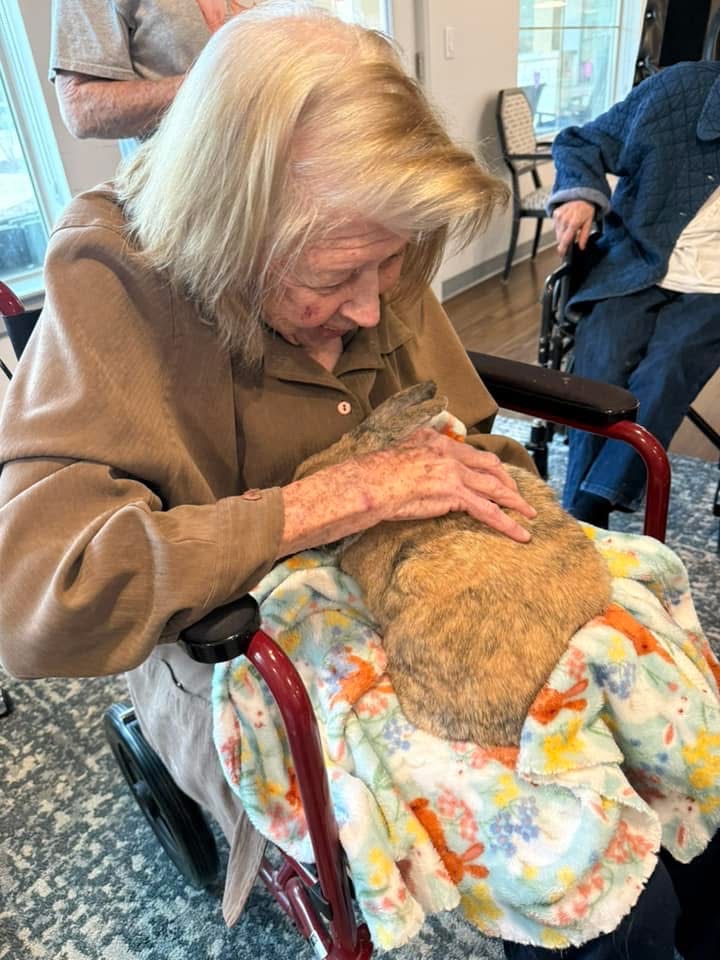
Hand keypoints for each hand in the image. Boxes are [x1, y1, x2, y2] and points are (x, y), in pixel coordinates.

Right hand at [367, 428, 535, 540]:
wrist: (371, 482)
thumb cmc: (374, 476)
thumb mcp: (395, 457)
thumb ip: (411, 458)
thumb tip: (412, 471)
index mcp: (435, 443)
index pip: (470, 453)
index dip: (487, 466)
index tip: (495, 476)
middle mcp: (449, 454)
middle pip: (490, 466)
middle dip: (507, 482)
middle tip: (517, 496)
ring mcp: (455, 473)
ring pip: (495, 488)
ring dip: (515, 502)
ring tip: (529, 514)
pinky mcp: (455, 494)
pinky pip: (489, 511)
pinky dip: (508, 524)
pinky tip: (520, 534)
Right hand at [552, 200, 594, 256]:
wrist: (581, 195)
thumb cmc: (586, 208)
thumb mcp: (589, 223)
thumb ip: (584, 236)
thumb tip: (581, 247)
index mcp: (573, 223)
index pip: (565, 240)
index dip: (562, 249)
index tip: (561, 254)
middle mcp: (564, 220)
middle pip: (560, 238)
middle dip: (564, 241)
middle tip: (571, 236)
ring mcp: (558, 217)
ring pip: (557, 233)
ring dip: (562, 234)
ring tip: (570, 226)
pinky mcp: (555, 214)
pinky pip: (555, 226)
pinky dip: (560, 227)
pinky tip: (566, 222)